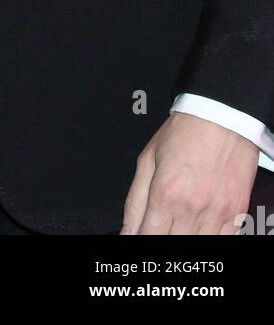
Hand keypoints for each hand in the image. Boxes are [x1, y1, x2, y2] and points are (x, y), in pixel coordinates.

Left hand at [122, 111, 258, 233]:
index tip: (140, 235)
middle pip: (172, 244)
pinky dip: (209, 239)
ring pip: (197, 245)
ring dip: (184, 238)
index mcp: (166, 194)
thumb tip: (127, 232)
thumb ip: (135, 201)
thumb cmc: (183, 133)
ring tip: (179, 224)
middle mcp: (192, 208)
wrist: (222, 117)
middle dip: (161, 238)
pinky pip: (223, 242)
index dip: (140, 240)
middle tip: (160, 226)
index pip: (148, 237)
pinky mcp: (236, 212)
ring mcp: (217, 213)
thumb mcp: (147, 160)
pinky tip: (200, 227)